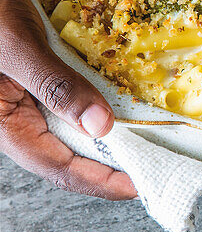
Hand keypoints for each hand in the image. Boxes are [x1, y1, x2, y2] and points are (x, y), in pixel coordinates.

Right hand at [0, 0, 135, 199]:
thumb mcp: (17, 47)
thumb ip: (55, 85)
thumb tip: (101, 124)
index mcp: (7, 125)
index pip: (61, 168)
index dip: (103, 182)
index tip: (142, 184)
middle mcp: (18, 120)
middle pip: (70, 156)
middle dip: (112, 165)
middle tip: (157, 166)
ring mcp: (26, 102)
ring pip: (72, 132)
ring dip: (108, 138)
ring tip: (148, 141)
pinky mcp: (35, 82)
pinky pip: (70, 104)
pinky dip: (96, 108)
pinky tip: (122, 103)